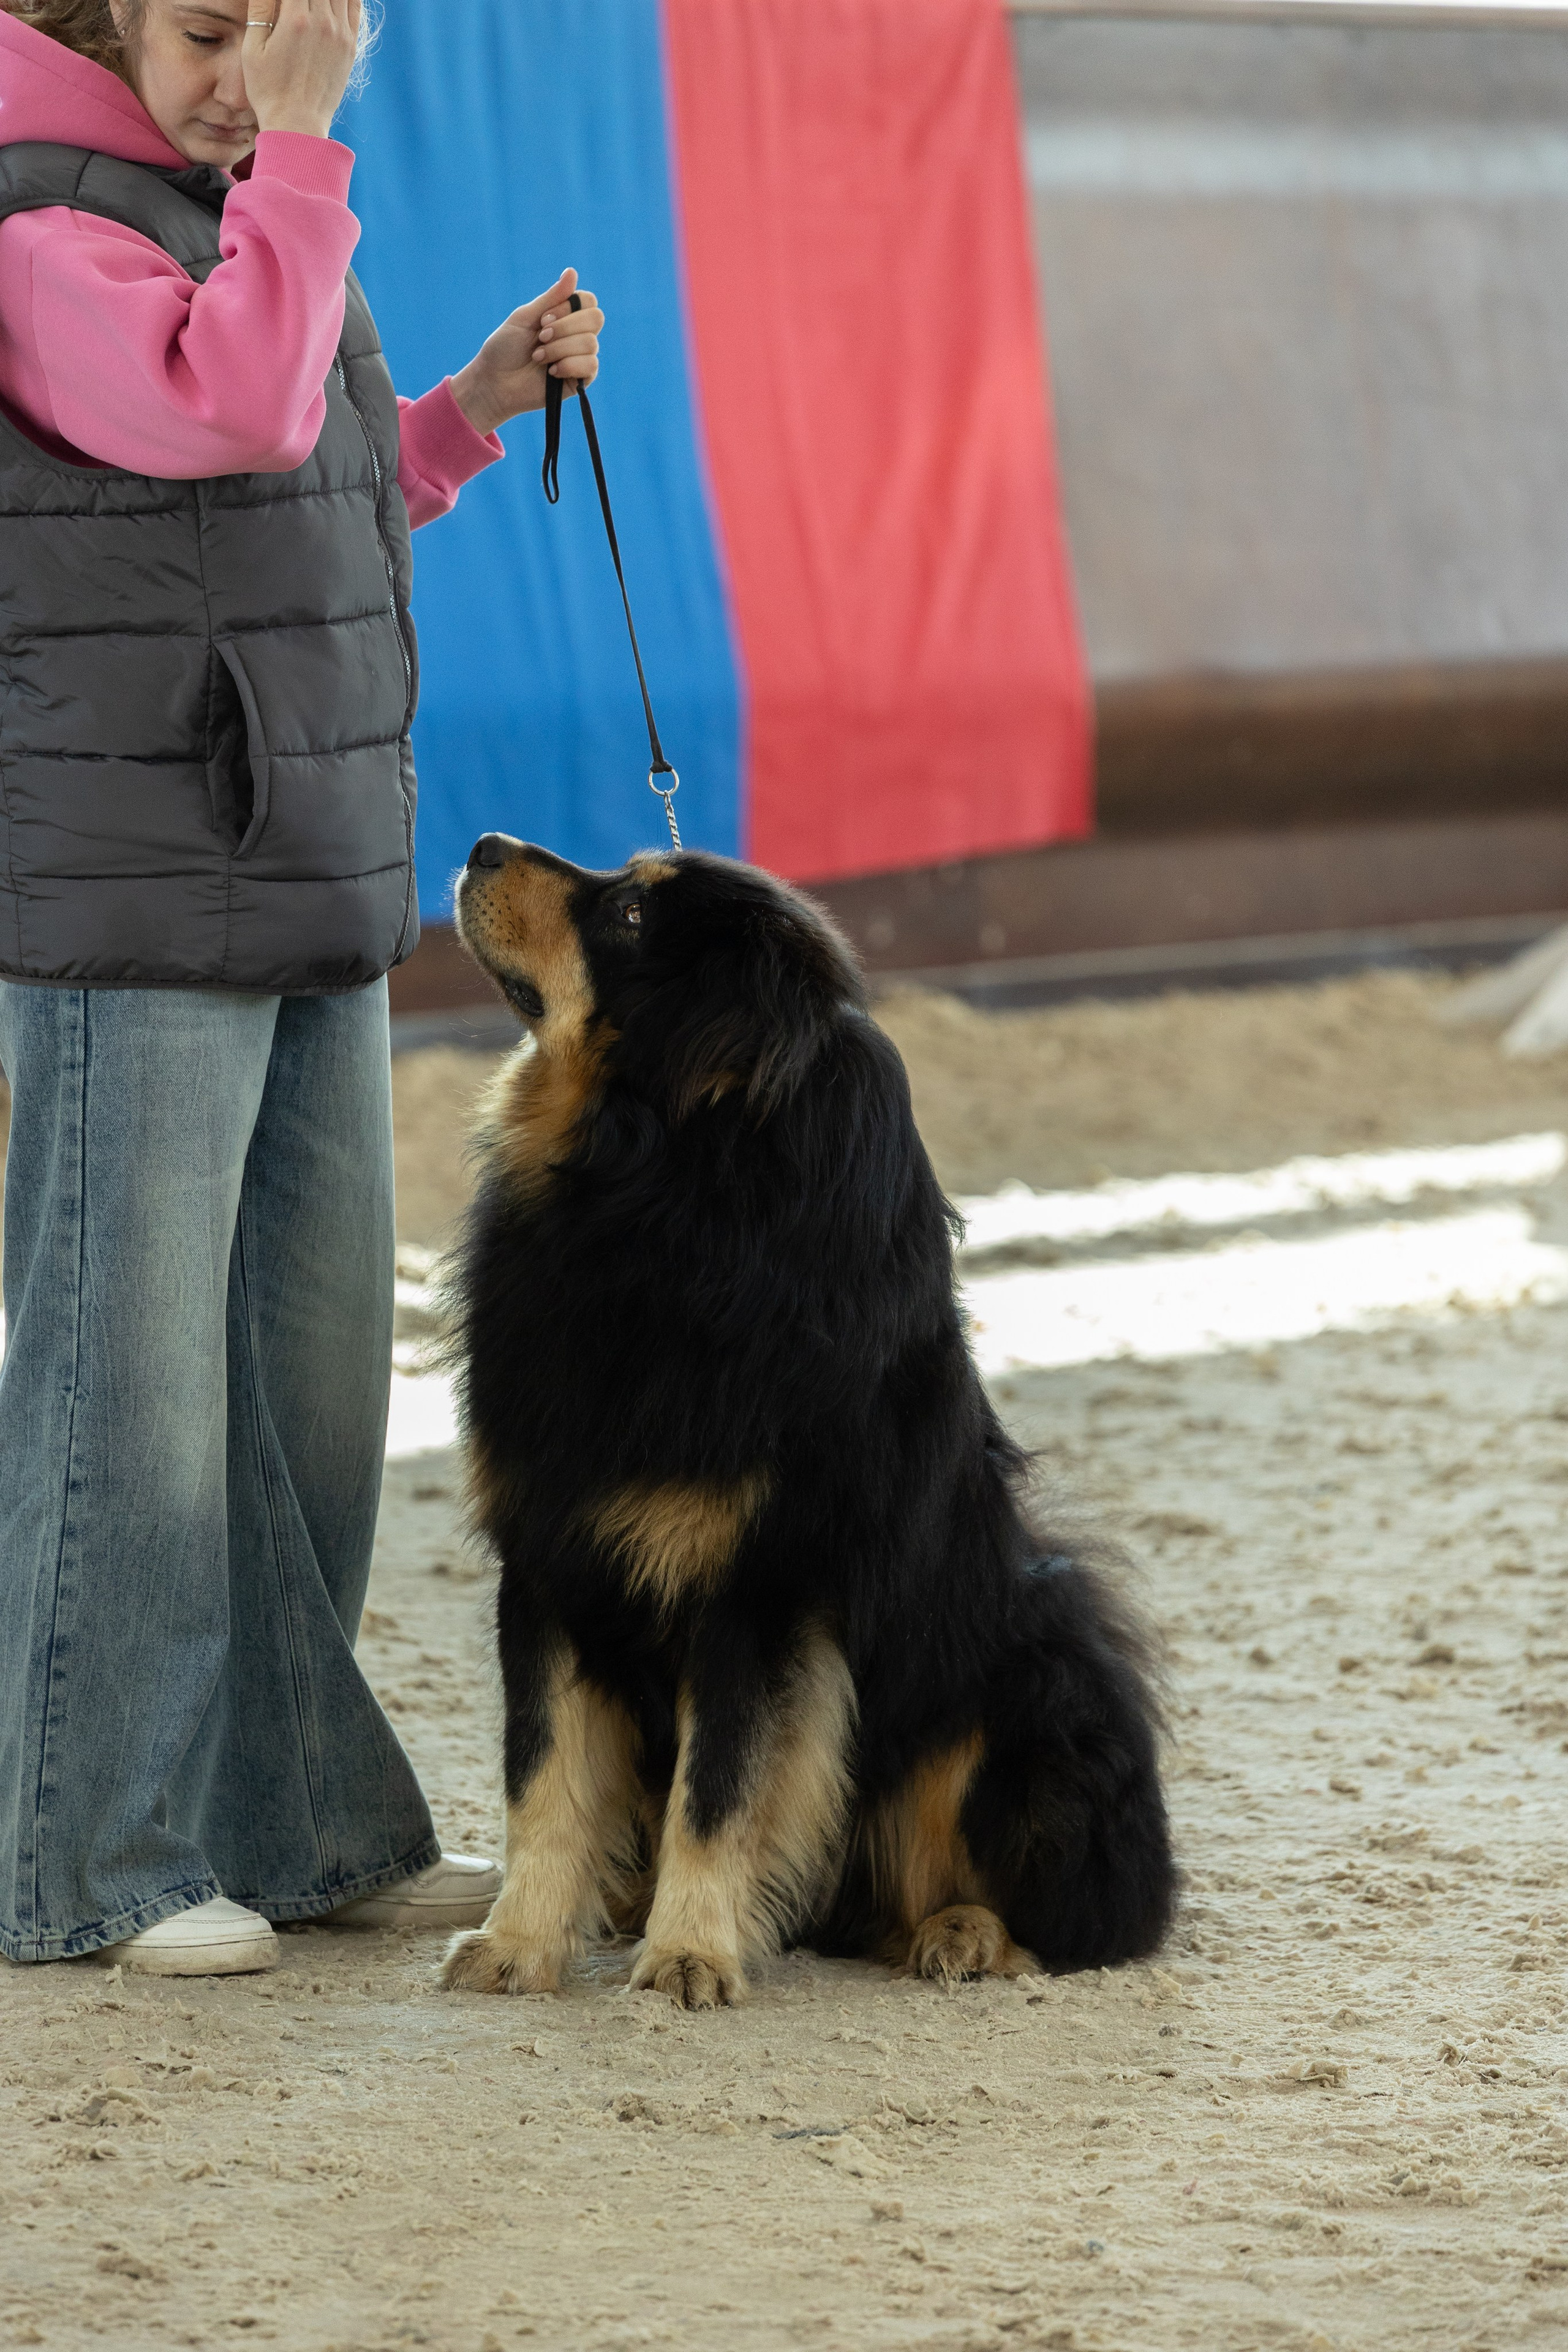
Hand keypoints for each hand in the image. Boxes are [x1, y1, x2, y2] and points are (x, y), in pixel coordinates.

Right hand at [243, 0, 360, 139]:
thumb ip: (260, 8)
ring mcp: (340, 34)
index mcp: (295, 19)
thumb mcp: (253, 49)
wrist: (298, 126)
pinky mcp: (351, 46)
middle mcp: (322, 22)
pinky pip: (355, 6)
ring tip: (313, 2)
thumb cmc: (269, 90)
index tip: (285, 1)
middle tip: (296, 2)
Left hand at [448, 270, 603, 437]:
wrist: (495, 383)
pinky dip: (568, 365)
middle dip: (565, 327)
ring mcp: (579, 358)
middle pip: (595, 319)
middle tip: (540, 337)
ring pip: (591, 343)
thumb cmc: (505, 348)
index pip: (588, 301)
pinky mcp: (580, 381)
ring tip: (538, 357)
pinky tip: (551, 372)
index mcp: (564, 317)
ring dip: (559, 349)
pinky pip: (591, 366)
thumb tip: (572, 271)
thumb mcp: (525, 317)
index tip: (543, 318)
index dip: (569, 308)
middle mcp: (576, 335)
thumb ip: (551, 297)